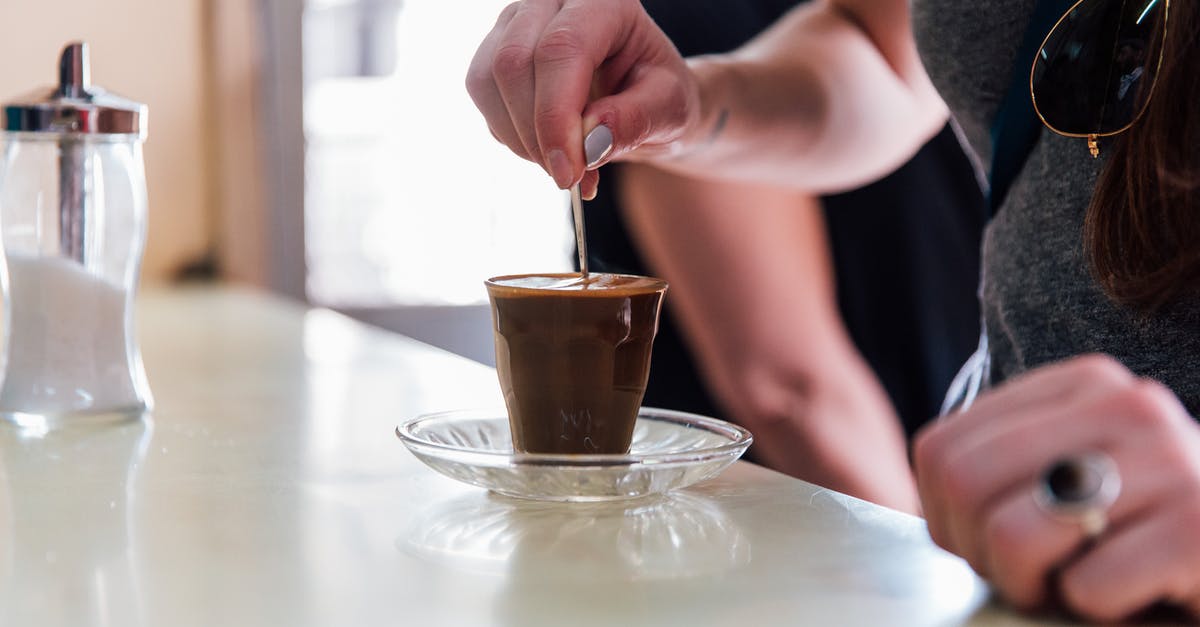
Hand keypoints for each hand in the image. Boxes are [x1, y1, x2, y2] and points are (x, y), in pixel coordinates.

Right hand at [465, 0, 703, 197]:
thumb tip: (588, 143)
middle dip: (536, 134)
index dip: (556, 115)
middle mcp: (551, 3)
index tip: (569, 172)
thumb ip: (635, 122)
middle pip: (514, 63)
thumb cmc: (660, 95)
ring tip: (565, 164)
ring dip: (521, 139)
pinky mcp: (495, 53)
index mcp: (604, 3)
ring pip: (488, 81)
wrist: (645, 97)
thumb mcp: (669, 110)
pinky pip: (484, 101)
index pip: (561, 49)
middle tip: (570, 177)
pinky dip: (513, 137)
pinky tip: (549, 148)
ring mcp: (517, 24)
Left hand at [914, 354, 1199, 620]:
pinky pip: (1086, 586)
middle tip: (1028, 578)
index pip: (942, 447)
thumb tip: (933, 498)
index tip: (987, 546)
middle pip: (964, 482)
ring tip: (1079, 587)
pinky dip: (1097, 611)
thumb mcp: (1080, 477)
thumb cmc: (1153, 535)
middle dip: (978, 552)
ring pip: (1014, 534)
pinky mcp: (1199, 527)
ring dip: (1032, 585)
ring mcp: (1169, 461)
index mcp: (1085, 383)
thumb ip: (1010, 470)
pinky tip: (1139, 598)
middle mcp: (1127, 404)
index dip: (945, 516)